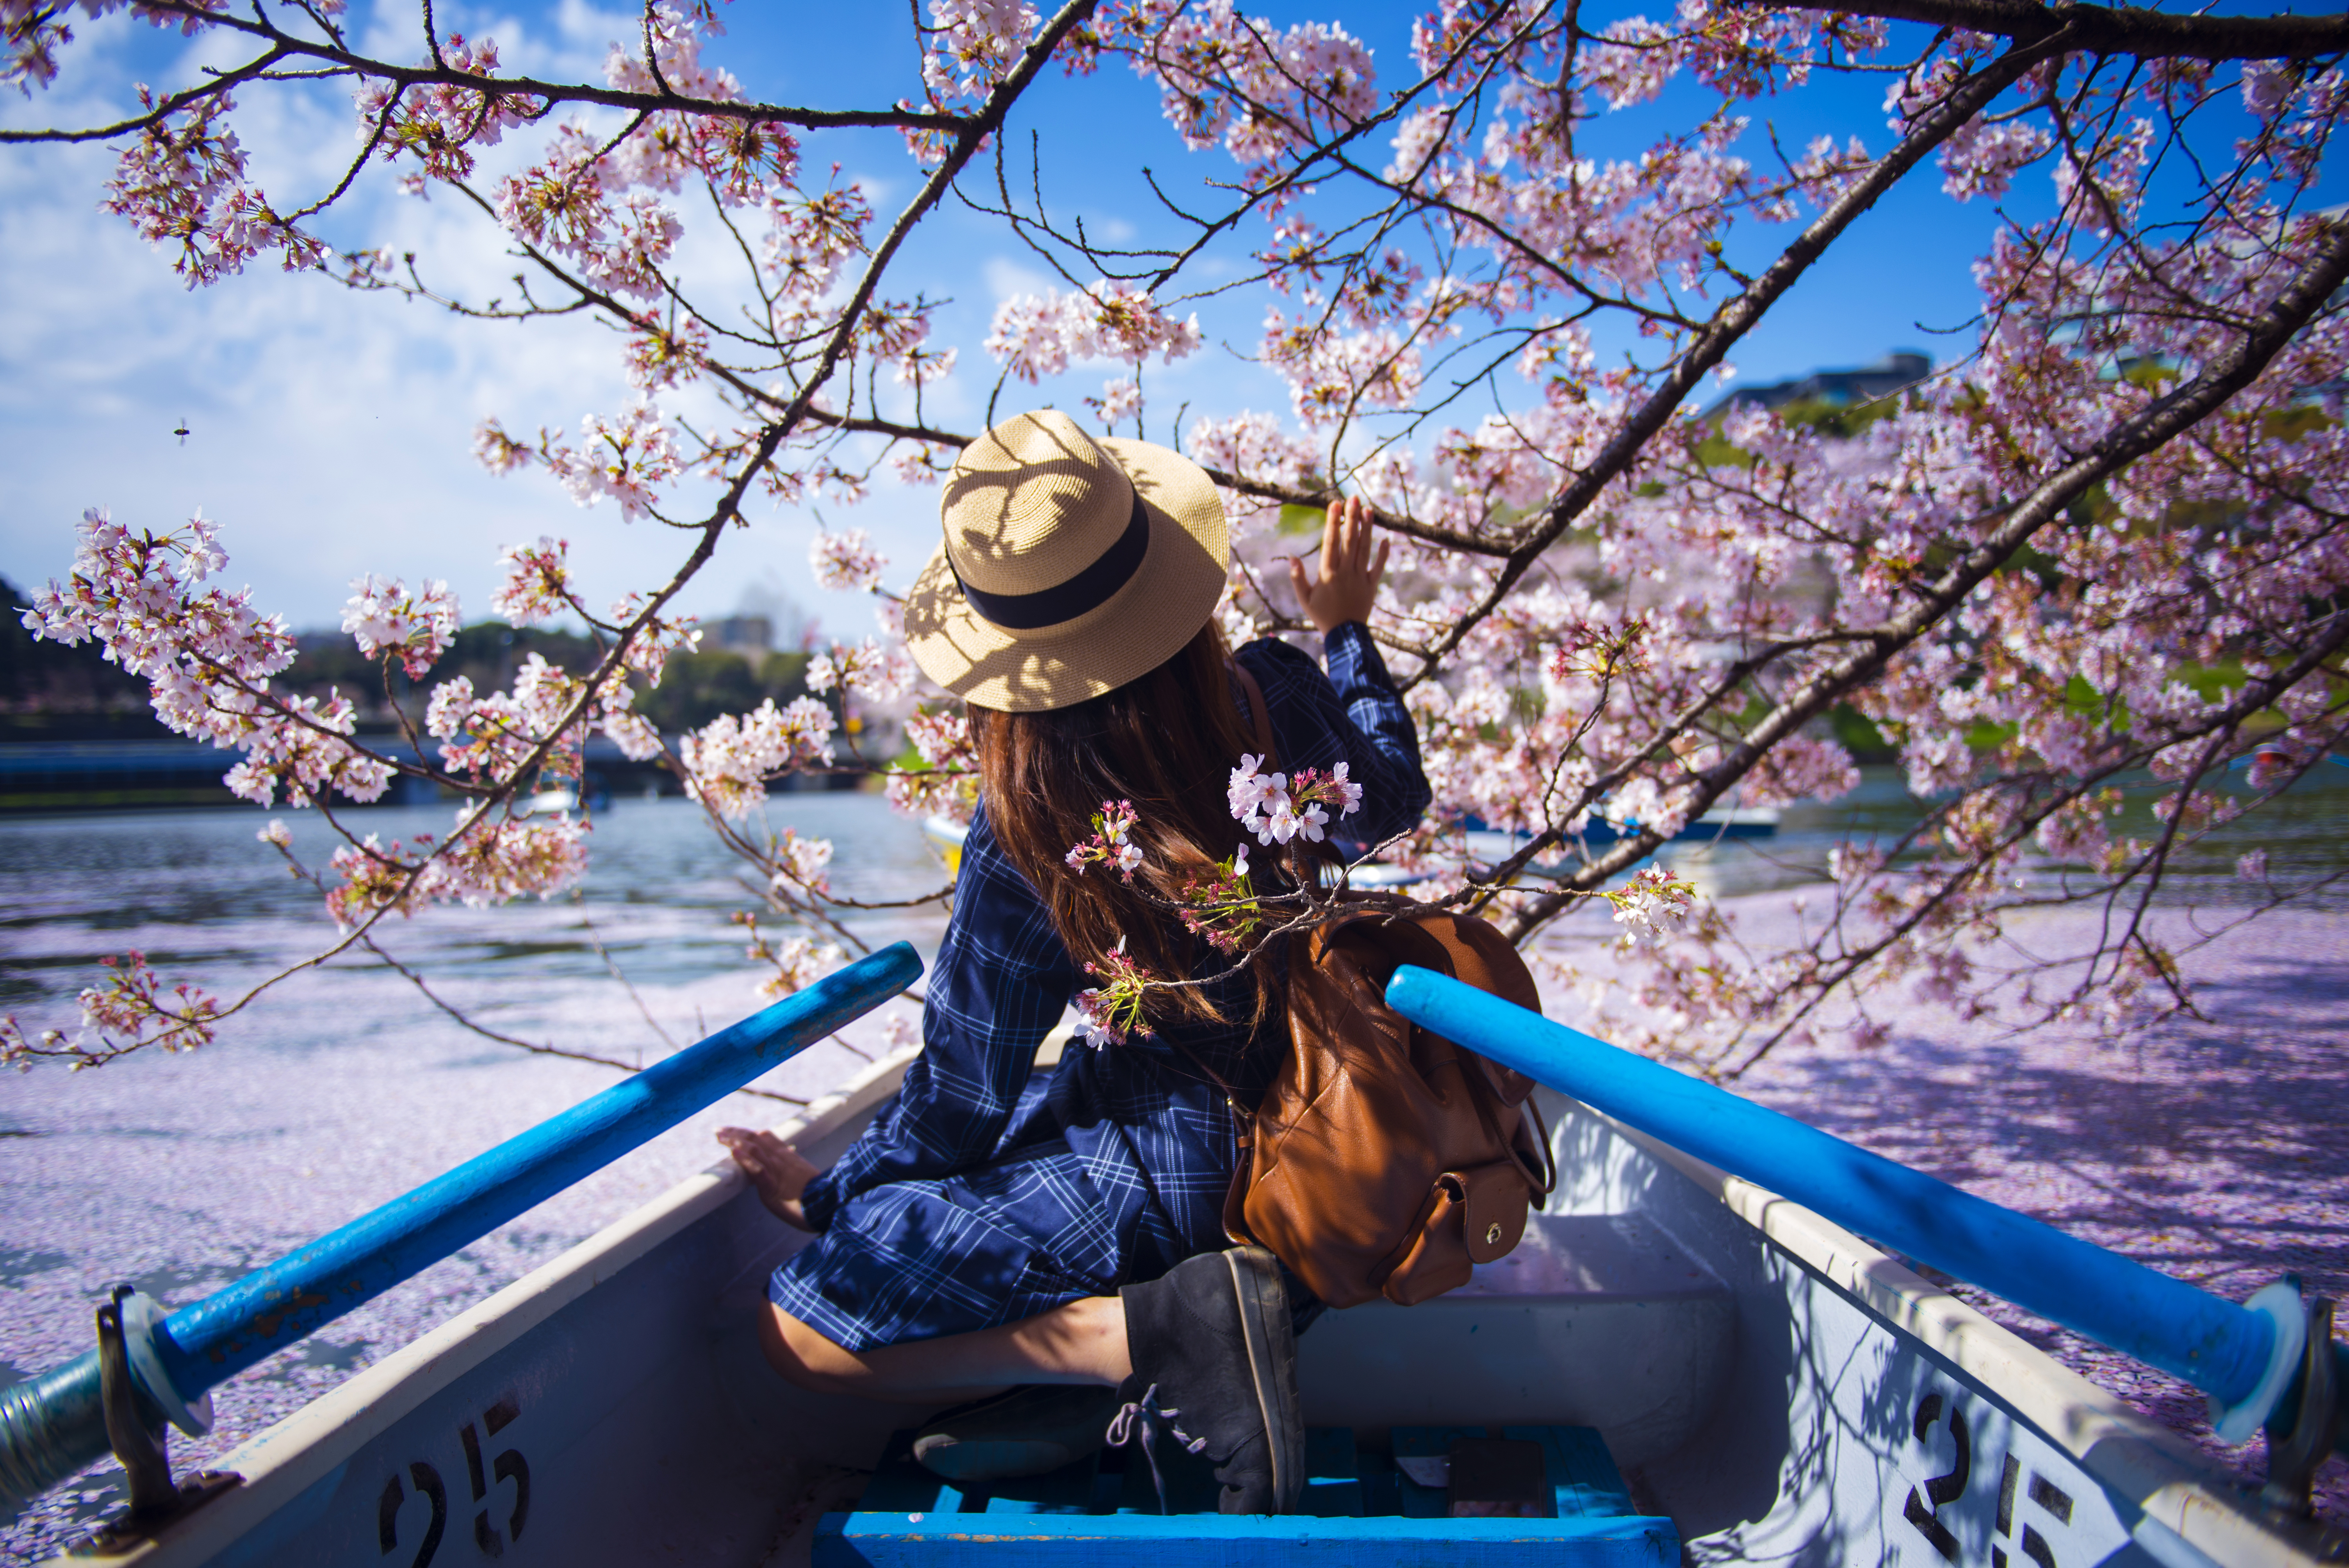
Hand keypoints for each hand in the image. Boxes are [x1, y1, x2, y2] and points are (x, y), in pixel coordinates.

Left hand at [717, 1126, 820, 1231]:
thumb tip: (788, 1172)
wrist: (832, 1208)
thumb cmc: (821, 1200)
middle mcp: (782, 1160)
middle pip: (756, 1138)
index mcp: (789, 1158)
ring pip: (754, 1149)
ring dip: (734, 1141)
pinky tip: (733, 1151)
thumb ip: (794, 1172)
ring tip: (719, 1136)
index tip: (733, 1131)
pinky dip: (744, 1159)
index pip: (766, 1138)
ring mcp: (778, 1172)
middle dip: (736, 1132)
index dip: (749, 1133)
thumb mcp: (805, 1180)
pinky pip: (758, 1169)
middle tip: (718, 1130)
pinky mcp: (774, 1187)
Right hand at [1286, 495, 1389, 632]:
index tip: (1335, 504)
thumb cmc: (1321, 616)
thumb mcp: (1304, 598)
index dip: (1333, 522)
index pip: (1330, 542)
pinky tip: (1386, 539)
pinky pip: (1378, 567)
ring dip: (1367, 529)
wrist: (1345, 636)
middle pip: (1349, 541)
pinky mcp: (1372, 586)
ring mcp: (1360, 578)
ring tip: (1368, 510)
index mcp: (1327, 574)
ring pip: (1364, 549)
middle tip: (1354, 498)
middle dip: (1351, 518)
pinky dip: (1383, 554)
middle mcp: (1345, 573)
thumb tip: (1292, 556)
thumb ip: (1297, 577)